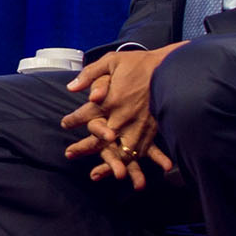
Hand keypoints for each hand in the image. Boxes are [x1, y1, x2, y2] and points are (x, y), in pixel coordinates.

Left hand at [58, 44, 183, 188]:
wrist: (170, 66)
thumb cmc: (139, 63)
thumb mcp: (112, 61)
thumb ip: (90, 74)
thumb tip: (72, 87)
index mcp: (111, 100)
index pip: (86, 114)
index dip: (73, 120)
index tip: (64, 123)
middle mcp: (123, 117)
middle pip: (100, 139)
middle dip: (83, 148)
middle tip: (69, 154)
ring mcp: (138, 126)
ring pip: (121, 152)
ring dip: (108, 164)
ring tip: (95, 174)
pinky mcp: (152, 129)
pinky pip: (141, 150)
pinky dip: (132, 161)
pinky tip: (126, 169)